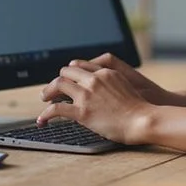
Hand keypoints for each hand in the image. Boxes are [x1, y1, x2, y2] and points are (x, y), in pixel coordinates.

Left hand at [36, 65, 154, 144]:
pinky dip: (45, 114)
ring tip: (45, 99)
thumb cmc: (139, 109)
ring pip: (58, 84)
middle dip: (58, 80)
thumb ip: (111, 85)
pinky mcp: (82, 111)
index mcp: (106, 72)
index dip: (71, 73)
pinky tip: (42, 120)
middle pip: (67, 71)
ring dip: (48, 92)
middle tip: (52, 90)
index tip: (67, 80)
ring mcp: (87, 94)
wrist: (143, 120)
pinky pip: (56, 109)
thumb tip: (101, 93)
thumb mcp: (126, 87)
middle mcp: (94, 79)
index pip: (81, 66)